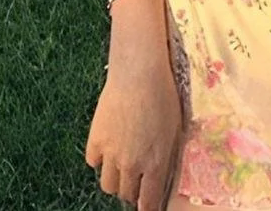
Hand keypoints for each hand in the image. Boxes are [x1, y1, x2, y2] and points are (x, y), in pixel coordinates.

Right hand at [85, 59, 183, 209]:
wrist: (139, 72)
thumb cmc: (164, 96)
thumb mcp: (176, 129)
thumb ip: (168, 156)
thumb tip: (164, 175)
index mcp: (156, 164)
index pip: (148, 202)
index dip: (147, 207)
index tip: (146, 206)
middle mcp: (132, 164)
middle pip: (126, 194)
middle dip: (132, 190)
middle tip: (136, 178)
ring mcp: (111, 154)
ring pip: (107, 185)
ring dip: (116, 179)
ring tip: (122, 164)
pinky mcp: (96, 140)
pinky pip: (93, 162)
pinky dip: (100, 159)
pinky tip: (109, 145)